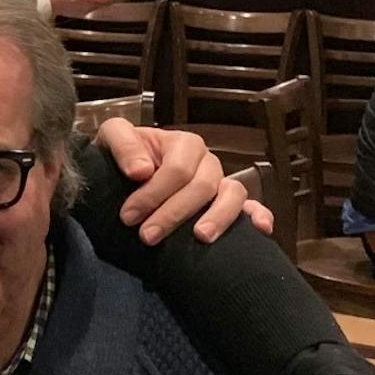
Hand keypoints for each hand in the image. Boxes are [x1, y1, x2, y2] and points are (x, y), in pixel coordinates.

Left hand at [94, 119, 272, 243]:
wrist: (123, 174)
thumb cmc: (122, 156)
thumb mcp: (113, 137)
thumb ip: (123, 145)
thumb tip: (141, 171)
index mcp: (183, 144)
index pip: (177, 169)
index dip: (153, 193)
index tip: (128, 216)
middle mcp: (207, 162)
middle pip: (202, 186)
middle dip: (173, 213)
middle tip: (147, 237)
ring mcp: (220, 183)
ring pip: (232, 195)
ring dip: (219, 216)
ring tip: (201, 237)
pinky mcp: (228, 203)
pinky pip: (252, 206)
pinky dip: (259, 215)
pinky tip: (260, 229)